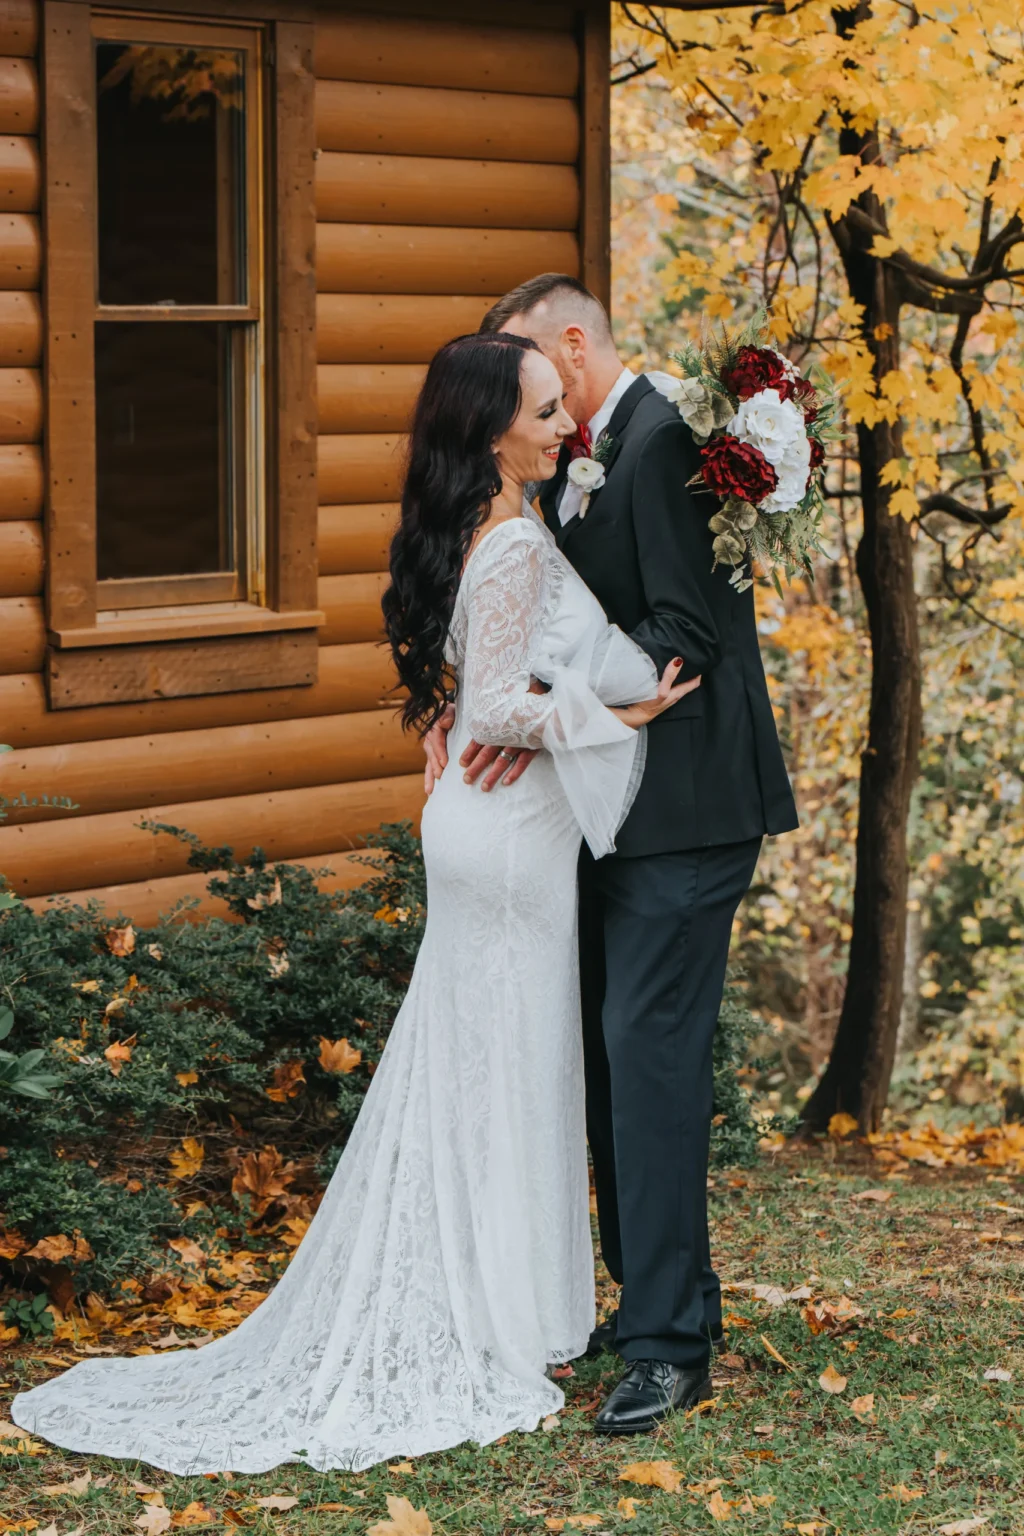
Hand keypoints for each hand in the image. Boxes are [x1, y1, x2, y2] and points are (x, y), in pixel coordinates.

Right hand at [423, 704, 454, 795]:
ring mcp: (431, 750)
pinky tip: (430, 792)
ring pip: (429, 764)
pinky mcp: (435, 757)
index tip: (445, 763)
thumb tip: (446, 722)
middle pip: (431, 754)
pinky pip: (431, 768)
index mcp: (435, 728)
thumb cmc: (455, 713)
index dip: (440, 752)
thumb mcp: (452, 710)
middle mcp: (431, 740)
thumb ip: (448, 714)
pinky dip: (430, 780)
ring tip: (430, 790)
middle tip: (441, 776)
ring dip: (430, 777)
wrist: (454, 714)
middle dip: (435, 766)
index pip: (436, 740)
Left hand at [460, 675, 546, 790]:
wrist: (548, 699)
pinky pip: (523, 761)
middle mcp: (506, 733)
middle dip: (476, 768)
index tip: (462, 763)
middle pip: (487, 753)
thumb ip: (495, 705)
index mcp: (497, 722)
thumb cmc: (526, 696)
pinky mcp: (533, 745)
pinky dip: (515, 772)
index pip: (479, 739)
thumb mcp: (507, 697)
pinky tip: (506, 782)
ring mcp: (520, 741)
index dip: (470, 751)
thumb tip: (480, 708)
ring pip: (502, 760)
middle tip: (466, 781)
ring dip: (493, 775)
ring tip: (484, 787)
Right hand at [610, 659, 701, 729]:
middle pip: (687, 681)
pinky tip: (666, 669)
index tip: (701, 661)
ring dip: (680, 673)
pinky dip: (670, 675)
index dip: (699, 673)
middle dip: (690, 671)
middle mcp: (675, 693)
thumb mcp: (662, 690)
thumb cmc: (651, 705)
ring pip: (678, 681)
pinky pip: (668, 682)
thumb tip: (679, 660)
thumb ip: (670, 677)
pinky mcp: (659, 693)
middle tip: (691, 658)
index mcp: (679, 693)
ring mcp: (667, 694)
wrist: (636, 715)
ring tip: (680, 660)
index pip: (694, 682)